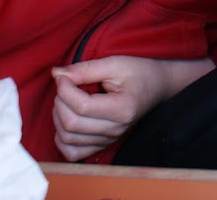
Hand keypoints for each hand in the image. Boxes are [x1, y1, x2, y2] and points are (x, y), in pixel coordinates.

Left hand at [50, 56, 211, 161]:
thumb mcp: (116, 63)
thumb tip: (57, 74)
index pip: (81, 106)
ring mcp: (109, 139)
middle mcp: (116, 129)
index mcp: (122, 108)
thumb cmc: (140, 73)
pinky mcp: (103, 144)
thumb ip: (86, 69)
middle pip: (71, 124)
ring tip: (65, 100)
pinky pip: (73, 153)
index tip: (64, 76)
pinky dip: (62, 140)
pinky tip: (66, 121)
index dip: (64, 89)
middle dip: (59, 101)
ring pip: (68, 138)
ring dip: (58, 117)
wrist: (159, 87)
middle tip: (65, 85)